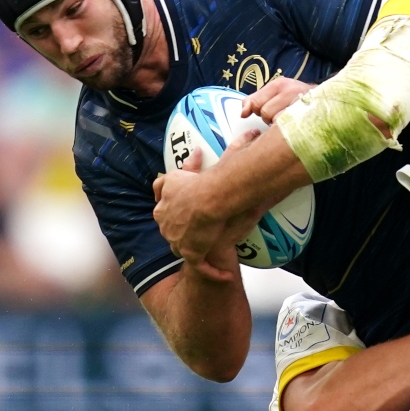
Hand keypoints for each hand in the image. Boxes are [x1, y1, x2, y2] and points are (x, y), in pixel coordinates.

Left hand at [153, 142, 269, 276]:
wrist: (212, 197)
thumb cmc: (210, 179)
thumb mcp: (207, 162)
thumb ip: (220, 152)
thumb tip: (247, 134)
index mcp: (164, 199)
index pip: (162, 201)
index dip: (172, 205)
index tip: (182, 206)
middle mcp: (165, 221)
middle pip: (169, 227)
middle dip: (179, 229)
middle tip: (199, 230)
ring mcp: (176, 239)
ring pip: (181, 247)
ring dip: (194, 249)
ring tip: (211, 250)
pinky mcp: (191, 253)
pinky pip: (201, 267)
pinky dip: (213, 272)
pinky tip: (224, 276)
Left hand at [241, 78, 312, 123]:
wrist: (323, 101)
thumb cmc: (294, 98)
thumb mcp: (273, 93)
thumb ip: (254, 101)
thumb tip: (243, 114)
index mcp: (279, 84)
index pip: (256, 104)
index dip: (257, 110)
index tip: (266, 110)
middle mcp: (290, 91)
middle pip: (265, 114)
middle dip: (269, 118)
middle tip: (280, 115)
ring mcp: (300, 103)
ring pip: (277, 122)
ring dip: (280, 125)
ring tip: (288, 120)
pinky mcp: (308, 116)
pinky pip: (289, 128)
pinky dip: (289, 130)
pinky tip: (294, 125)